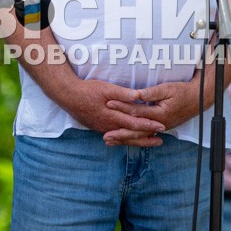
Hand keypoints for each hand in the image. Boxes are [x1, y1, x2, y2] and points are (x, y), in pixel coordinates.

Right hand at [51, 78, 166, 142]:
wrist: (69, 96)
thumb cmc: (88, 90)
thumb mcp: (106, 88)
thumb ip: (123, 94)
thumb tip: (138, 96)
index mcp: (112, 116)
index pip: (135, 123)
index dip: (149, 125)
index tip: (162, 127)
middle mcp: (109, 126)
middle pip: (131, 135)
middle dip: (146, 138)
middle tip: (161, 141)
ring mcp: (103, 128)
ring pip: (124, 138)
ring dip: (138, 140)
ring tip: (150, 142)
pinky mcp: (99, 128)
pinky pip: (116, 137)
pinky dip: (126, 139)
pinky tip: (131, 139)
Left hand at [103, 80, 201, 144]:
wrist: (197, 99)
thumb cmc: (182, 92)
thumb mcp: (166, 89)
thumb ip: (150, 93)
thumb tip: (135, 94)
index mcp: (159, 114)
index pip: (136, 112)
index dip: (121, 107)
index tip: (108, 103)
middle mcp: (159, 125)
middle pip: (136, 131)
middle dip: (119, 134)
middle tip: (105, 137)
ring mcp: (159, 129)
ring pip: (139, 137)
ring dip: (124, 139)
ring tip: (109, 142)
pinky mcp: (159, 129)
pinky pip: (144, 136)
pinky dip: (133, 139)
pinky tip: (123, 140)